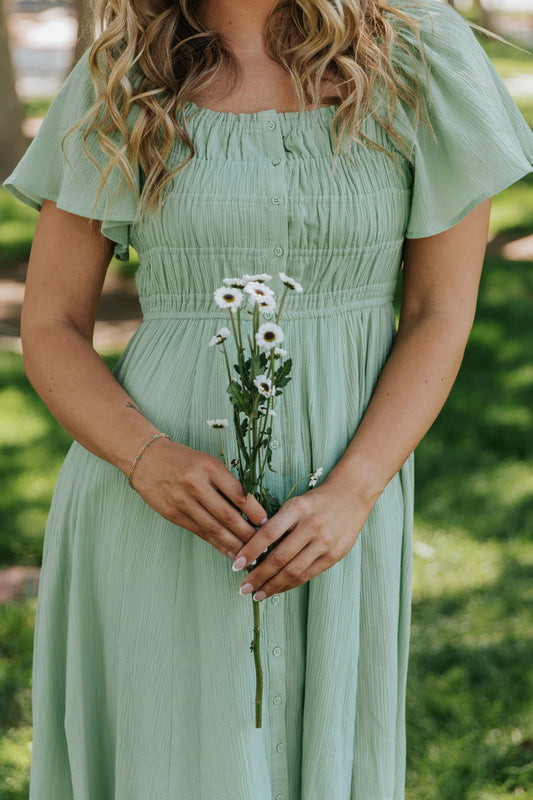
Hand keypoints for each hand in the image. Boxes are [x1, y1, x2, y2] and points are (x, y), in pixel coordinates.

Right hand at [130, 437, 267, 559]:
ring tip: (248, 554)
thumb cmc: (182, 459)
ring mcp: (183, 501)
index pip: (239, 493)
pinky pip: (200, 532)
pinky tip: (228, 551)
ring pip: (214, 528)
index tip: (267, 523)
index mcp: (210, 467)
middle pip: (228, 515)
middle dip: (248, 533)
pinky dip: (216, 544)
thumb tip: (249, 508)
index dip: (255, 511)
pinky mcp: (173, 514)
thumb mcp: (207, 462)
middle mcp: (197, 484)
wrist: (146, 458)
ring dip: (234, 544)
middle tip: (262, 545)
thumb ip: (226, 482)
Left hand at [231, 479, 371, 600]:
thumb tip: (254, 550)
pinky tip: (278, 589)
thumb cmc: (317, 501)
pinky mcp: (334, 555)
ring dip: (273, 585)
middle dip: (259, 575)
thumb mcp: (295, 503)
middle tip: (243, 587)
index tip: (236, 564)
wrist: (351, 496)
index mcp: (297, 509)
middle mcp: (311, 526)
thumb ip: (278, 524)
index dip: (250, 551)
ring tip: (257, 594)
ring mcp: (324, 542)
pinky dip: (290, 584)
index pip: (268, 534)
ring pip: (293, 570)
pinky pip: (308, 574)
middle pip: (280, 557)